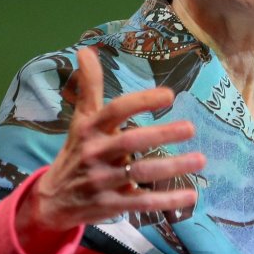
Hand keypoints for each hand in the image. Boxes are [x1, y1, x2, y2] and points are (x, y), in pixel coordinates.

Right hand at [17, 47, 205, 242]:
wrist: (53, 200)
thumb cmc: (76, 152)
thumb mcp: (80, 120)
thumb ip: (89, 86)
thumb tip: (85, 49)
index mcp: (90, 130)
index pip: (116, 111)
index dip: (142, 102)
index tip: (170, 95)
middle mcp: (95, 153)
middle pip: (130, 142)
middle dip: (161, 135)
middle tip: (191, 128)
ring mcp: (103, 181)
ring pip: (140, 172)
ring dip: (171, 166)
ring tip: (200, 159)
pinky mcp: (111, 205)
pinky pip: (142, 203)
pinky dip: (167, 201)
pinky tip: (190, 195)